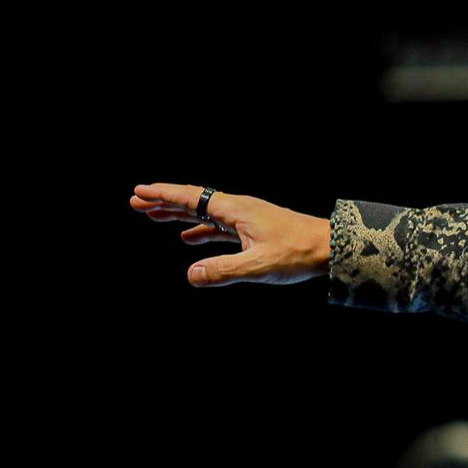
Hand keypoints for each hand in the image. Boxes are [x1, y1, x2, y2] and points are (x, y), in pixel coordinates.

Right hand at [130, 182, 331, 286]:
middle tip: (136, 202)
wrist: (331, 248)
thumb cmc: (299, 252)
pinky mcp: (255, 230)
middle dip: (164, 201)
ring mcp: (247, 218)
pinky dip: (201, 229)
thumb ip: (223, 270)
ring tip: (154, 217)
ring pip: (205, 213)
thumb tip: (191, 274)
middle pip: (194, 200)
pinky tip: (190, 239)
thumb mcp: (258, 265)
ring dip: (179, 214)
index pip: (192, 198)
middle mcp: (239, 209)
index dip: (164, 195)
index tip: (140, 192)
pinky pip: (219, 226)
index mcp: (236, 210)